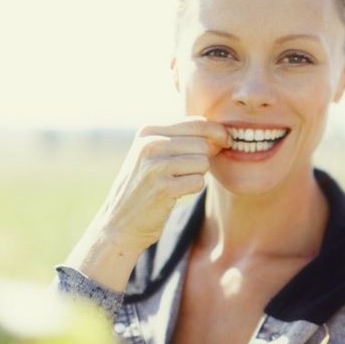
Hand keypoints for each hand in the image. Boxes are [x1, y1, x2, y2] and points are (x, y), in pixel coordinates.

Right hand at [67, 117, 229, 289]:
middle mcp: (149, 144)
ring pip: (203, 162)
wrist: (119, 221)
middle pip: (203, 144)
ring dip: (196, 175)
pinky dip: (192, 189)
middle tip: (184, 173)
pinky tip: (174, 194)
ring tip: (175, 182)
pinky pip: (198, 182)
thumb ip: (182, 138)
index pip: (197, 122)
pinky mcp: (163, 187)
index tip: (224, 141)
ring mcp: (155, 165)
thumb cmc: (145, 186)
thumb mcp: (155, 153)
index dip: (217, 132)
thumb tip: (221, 132)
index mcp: (149, 131)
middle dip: (203, 159)